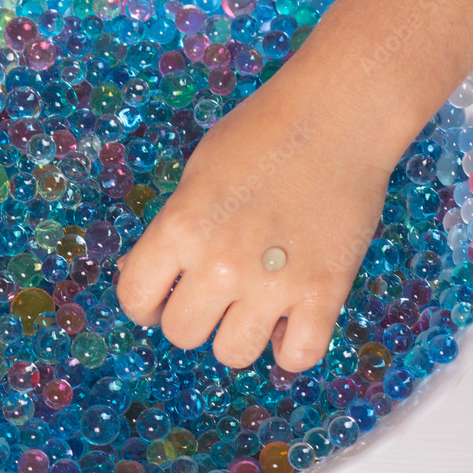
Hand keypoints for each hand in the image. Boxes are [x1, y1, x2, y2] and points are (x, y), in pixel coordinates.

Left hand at [116, 69, 397, 372]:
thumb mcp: (196, 174)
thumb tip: (154, 278)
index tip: (162, 298)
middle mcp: (220, 262)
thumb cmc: (262, 133)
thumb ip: (175, 229)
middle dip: (194, 316)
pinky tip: (291, 318)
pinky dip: (291, 346)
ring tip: (255, 303)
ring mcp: (273, 283)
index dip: (146, 303)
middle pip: (182, 333)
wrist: (336, 116)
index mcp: (181, 227)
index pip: (136, 298)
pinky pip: (297, 357)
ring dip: (238, 333)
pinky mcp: (324, 293)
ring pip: (233, 354)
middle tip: (216, 293)